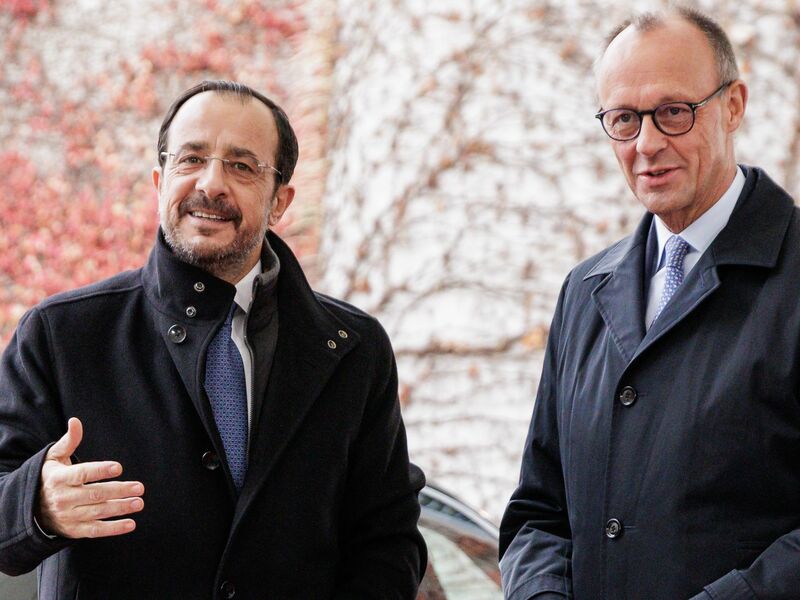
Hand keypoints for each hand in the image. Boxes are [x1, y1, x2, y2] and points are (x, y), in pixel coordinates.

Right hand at [37, 417, 144, 538]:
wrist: (30, 508)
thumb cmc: (49, 477)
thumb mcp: (54, 458)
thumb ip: (69, 441)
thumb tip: (75, 421)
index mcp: (59, 479)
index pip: (82, 474)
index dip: (100, 470)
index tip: (118, 467)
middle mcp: (63, 498)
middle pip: (94, 494)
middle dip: (119, 491)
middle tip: (140, 488)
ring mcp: (68, 516)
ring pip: (97, 512)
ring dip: (120, 508)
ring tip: (139, 503)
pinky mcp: (73, 530)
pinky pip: (95, 531)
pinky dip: (113, 529)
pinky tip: (131, 524)